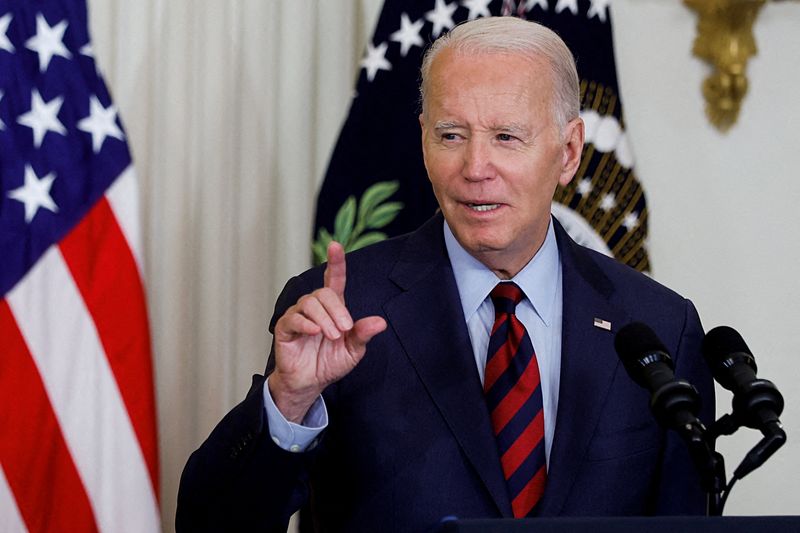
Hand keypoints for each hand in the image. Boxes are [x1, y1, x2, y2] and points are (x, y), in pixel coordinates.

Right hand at [269, 242, 386, 422]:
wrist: (310, 382)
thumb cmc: (330, 362)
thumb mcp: (353, 350)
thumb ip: (363, 334)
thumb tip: (380, 322)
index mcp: (333, 308)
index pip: (334, 279)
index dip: (336, 262)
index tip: (336, 246)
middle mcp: (315, 307)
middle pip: (324, 293)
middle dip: (337, 310)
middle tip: (344, 330)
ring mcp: (298, 315)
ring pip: (310, 303)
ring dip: (324, 319)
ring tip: (332, 336)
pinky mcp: (285, 327)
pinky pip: (294, 318)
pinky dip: (307, 324)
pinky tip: (315, 332)